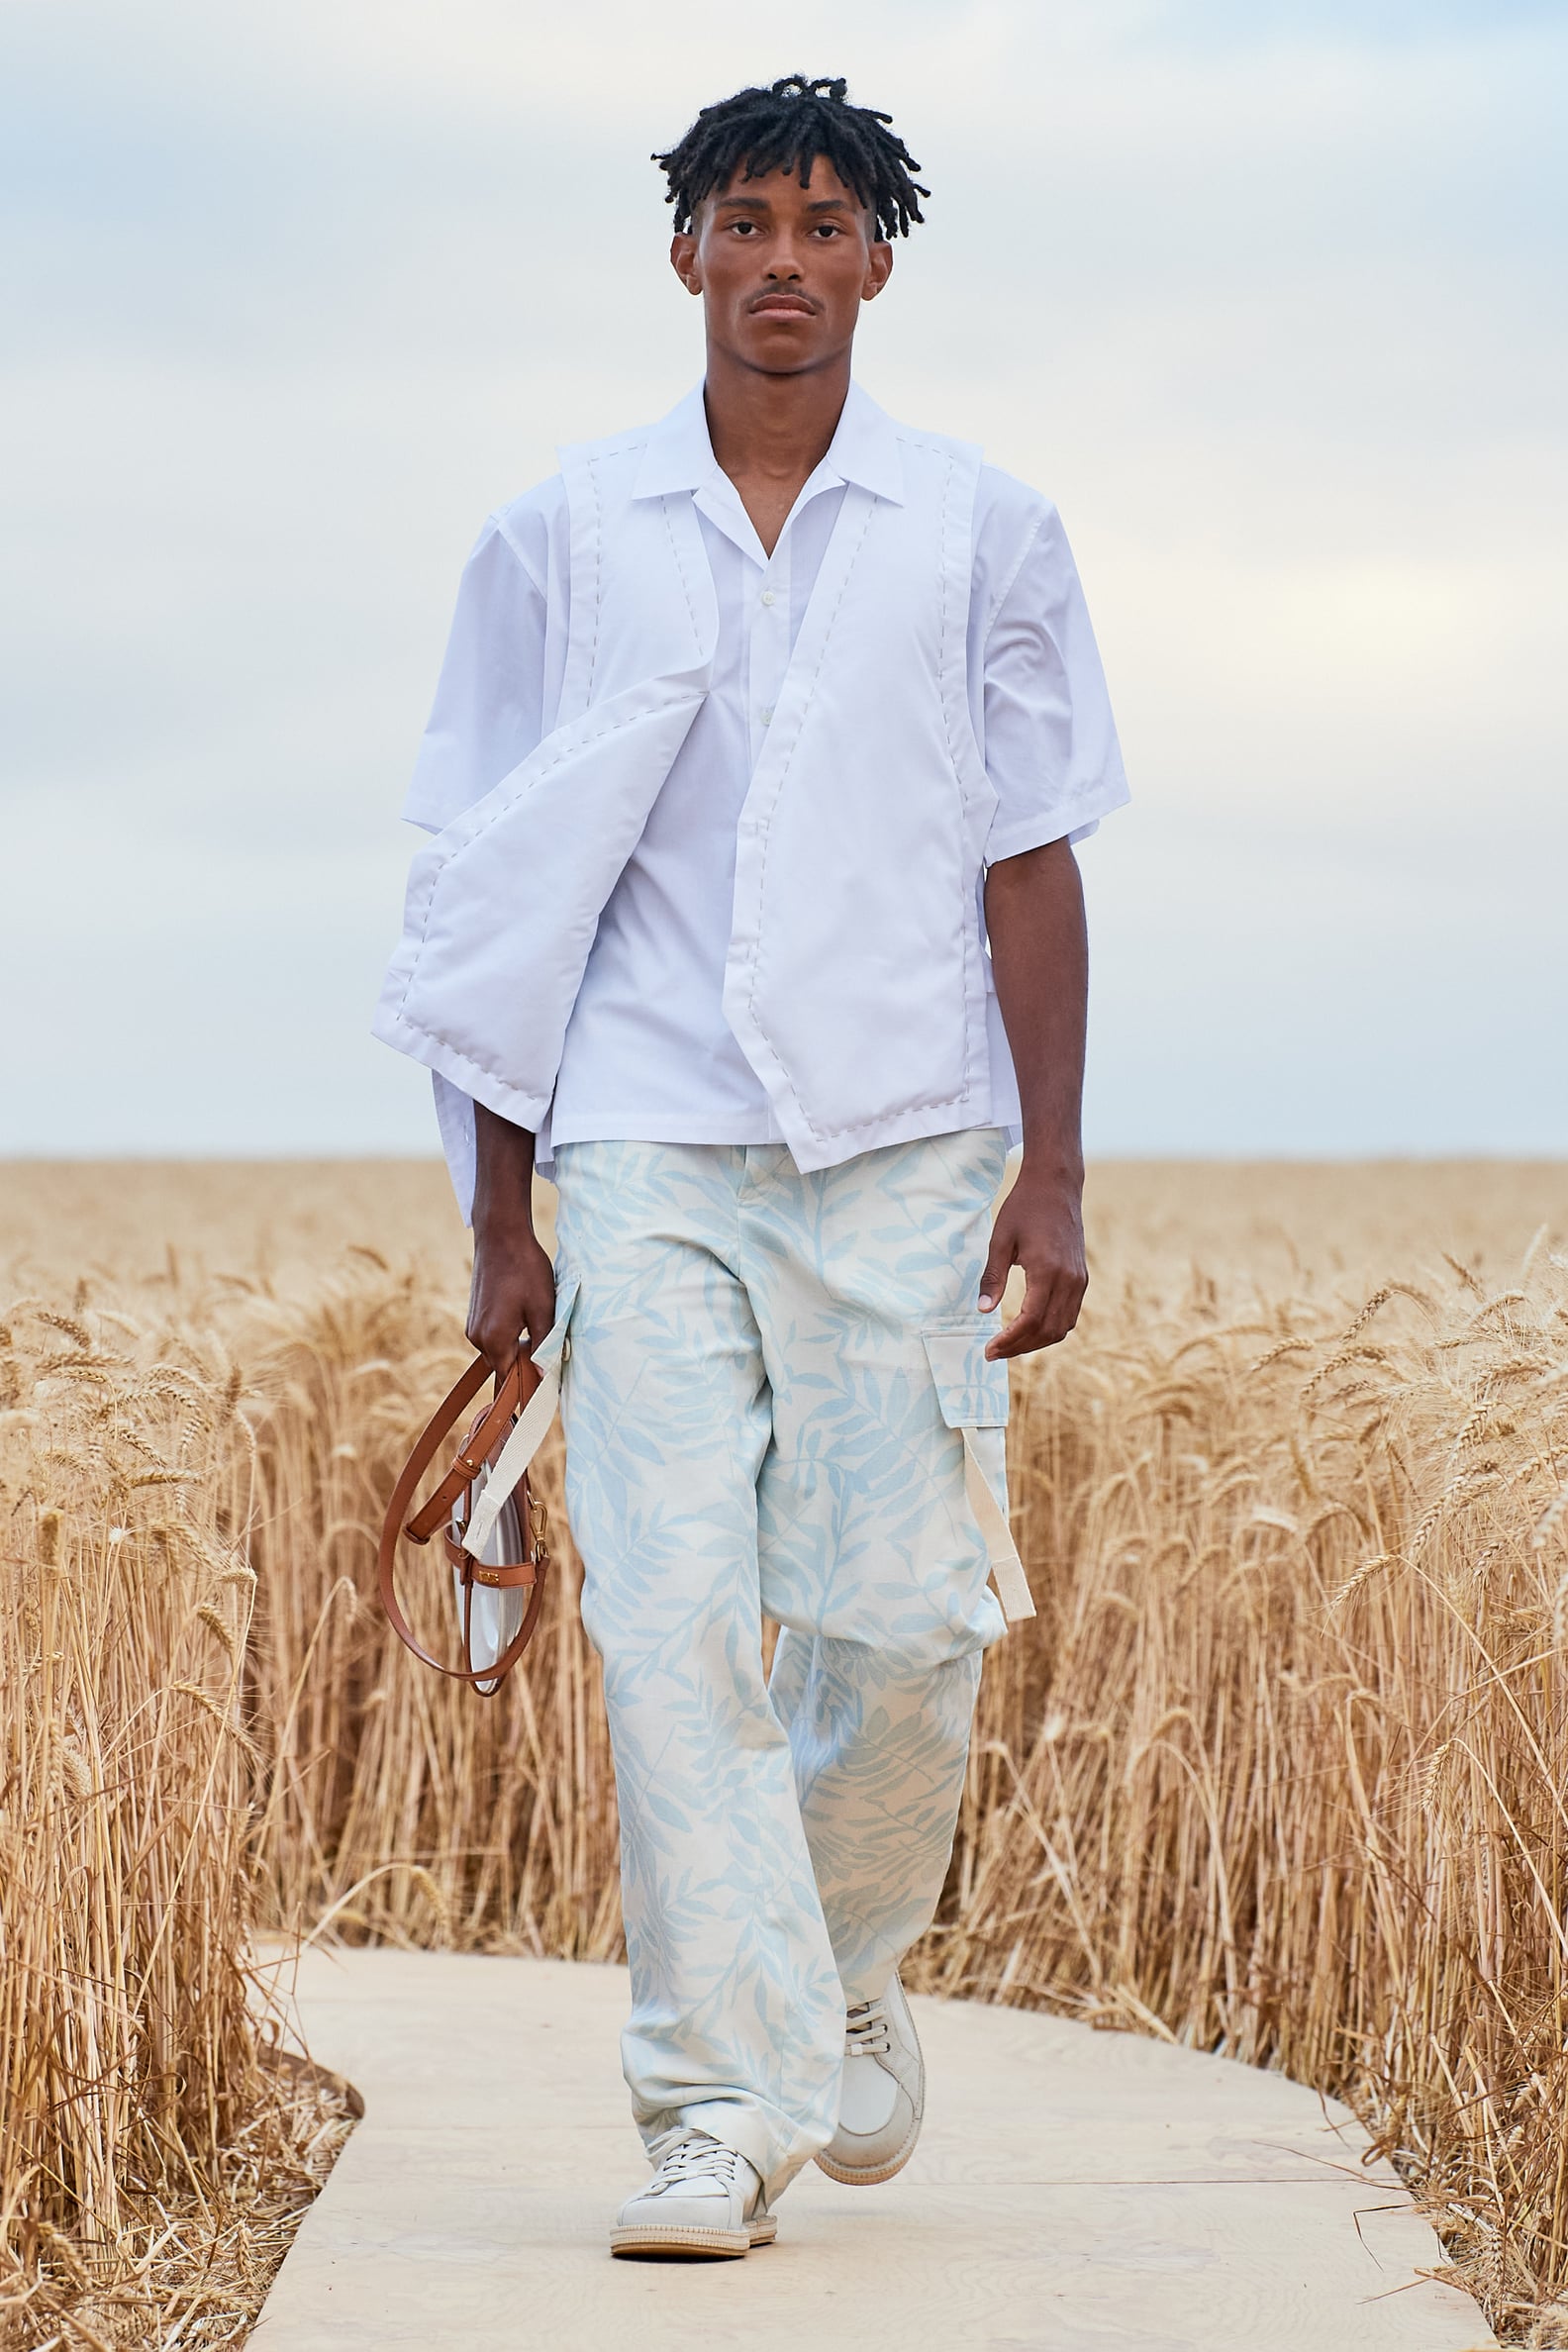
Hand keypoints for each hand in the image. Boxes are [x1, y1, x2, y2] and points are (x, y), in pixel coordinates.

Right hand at [465, 1216, 556, 1378]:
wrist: (500, 1236)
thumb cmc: (525, 1270)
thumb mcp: (543, 1309)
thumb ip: (543, 1346)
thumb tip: (544, 1376)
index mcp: (494, 1339)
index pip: (510, 1380)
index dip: (528, 1388)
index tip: (544, 1393)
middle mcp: (477, 1337)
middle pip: (504, 1367)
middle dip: (525, 1367)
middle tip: (549, 1359)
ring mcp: (473, 1326)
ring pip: (499, 1352)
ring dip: (517, 1350)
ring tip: (538, 1332)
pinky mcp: (475, 1315)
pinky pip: (493, 1338)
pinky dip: (509, 1337)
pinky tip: (525, 1320)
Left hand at [978, 1164, 1087, 1359]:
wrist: (1056, 1186)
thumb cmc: (1024, 1208)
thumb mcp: (1000, 1240)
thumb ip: (993, 1277)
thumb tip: (983, 1310)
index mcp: (1048, 1271)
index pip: (1031, 1320)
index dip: (1010, 1341)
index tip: (989, 1350)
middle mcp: (1069, 1280)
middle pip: (1048, 1330)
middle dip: (1021, 1347)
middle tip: (995, 1353)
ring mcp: (1079, 1280)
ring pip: (1062, 1327)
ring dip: (1037, 1342)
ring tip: (1010, 1346)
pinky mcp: (1081, 1278)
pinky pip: (1069, 1314)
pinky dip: (1051, 1328)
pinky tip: (1030, 1329)